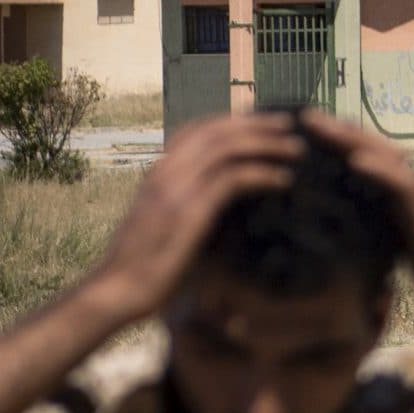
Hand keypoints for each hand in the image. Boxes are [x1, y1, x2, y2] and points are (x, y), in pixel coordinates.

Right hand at [82, 113, 302, 324]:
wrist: (117, 292)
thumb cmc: (145, 269)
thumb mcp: (168, 228)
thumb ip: (192, 209)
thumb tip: (231, 209)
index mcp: (157, 173)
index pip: (195, 130)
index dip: (230, 121)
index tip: (260, 121)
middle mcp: (164, 172)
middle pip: (215, 130)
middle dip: (255, 123)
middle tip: (288, 123)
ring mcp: (175, 188)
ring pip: (227, 147)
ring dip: (266, 143)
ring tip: (296, 148)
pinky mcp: (189, 211)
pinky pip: (232, 179)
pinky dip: (263, 173)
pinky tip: (284, 180)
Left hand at [298, 112, 413, 341]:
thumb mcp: (405, 257)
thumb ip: (384, 241)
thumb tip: (352, 244)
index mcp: (405, 202)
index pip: (371, 165)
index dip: (342, 146)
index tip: (309, 132)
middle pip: (375, 152)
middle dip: (341, 133)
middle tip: (307, 114)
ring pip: (388, 159)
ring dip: (354, 139)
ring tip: (323, 124)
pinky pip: (404, 186)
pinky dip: (380, 169)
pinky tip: (356, 158)